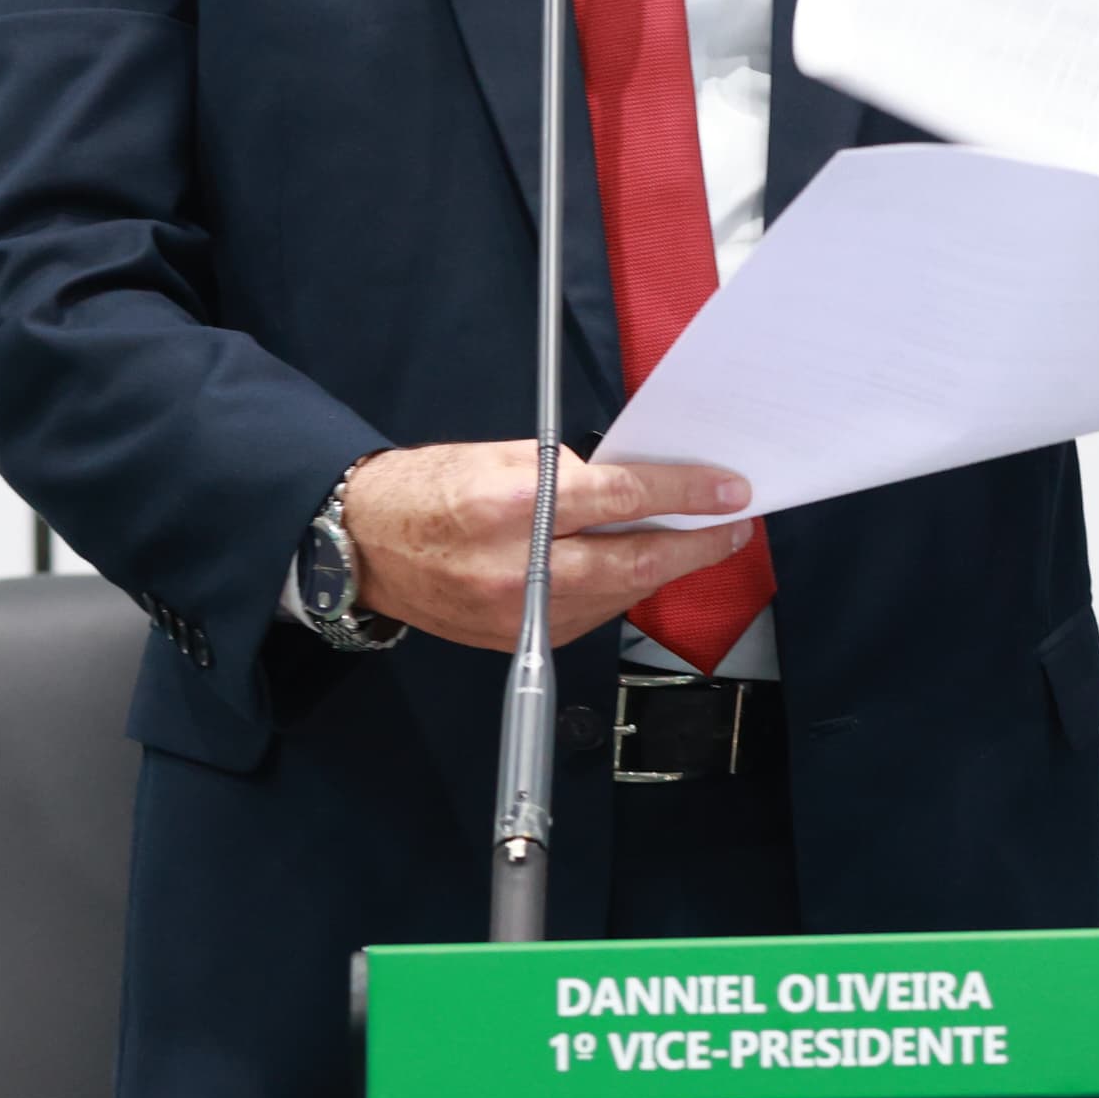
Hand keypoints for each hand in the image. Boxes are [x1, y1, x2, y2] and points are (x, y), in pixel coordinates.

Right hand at [341, 445, 759, 653]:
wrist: (364, 546)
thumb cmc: (430, 489)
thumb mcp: (502, 456)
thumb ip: (572, 474)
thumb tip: (636, 489)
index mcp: (514, 507)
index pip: (624, 500)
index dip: (687, 496)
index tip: (730, 492)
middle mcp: (519, 569)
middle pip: (634, 562)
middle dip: (696, 546)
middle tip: (734, 527)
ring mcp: (519, 615)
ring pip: (619, 596)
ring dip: (665, 570)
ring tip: (697, 544)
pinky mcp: (519, 641)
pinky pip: (591, 617)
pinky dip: (623, 591)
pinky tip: (640, 570)